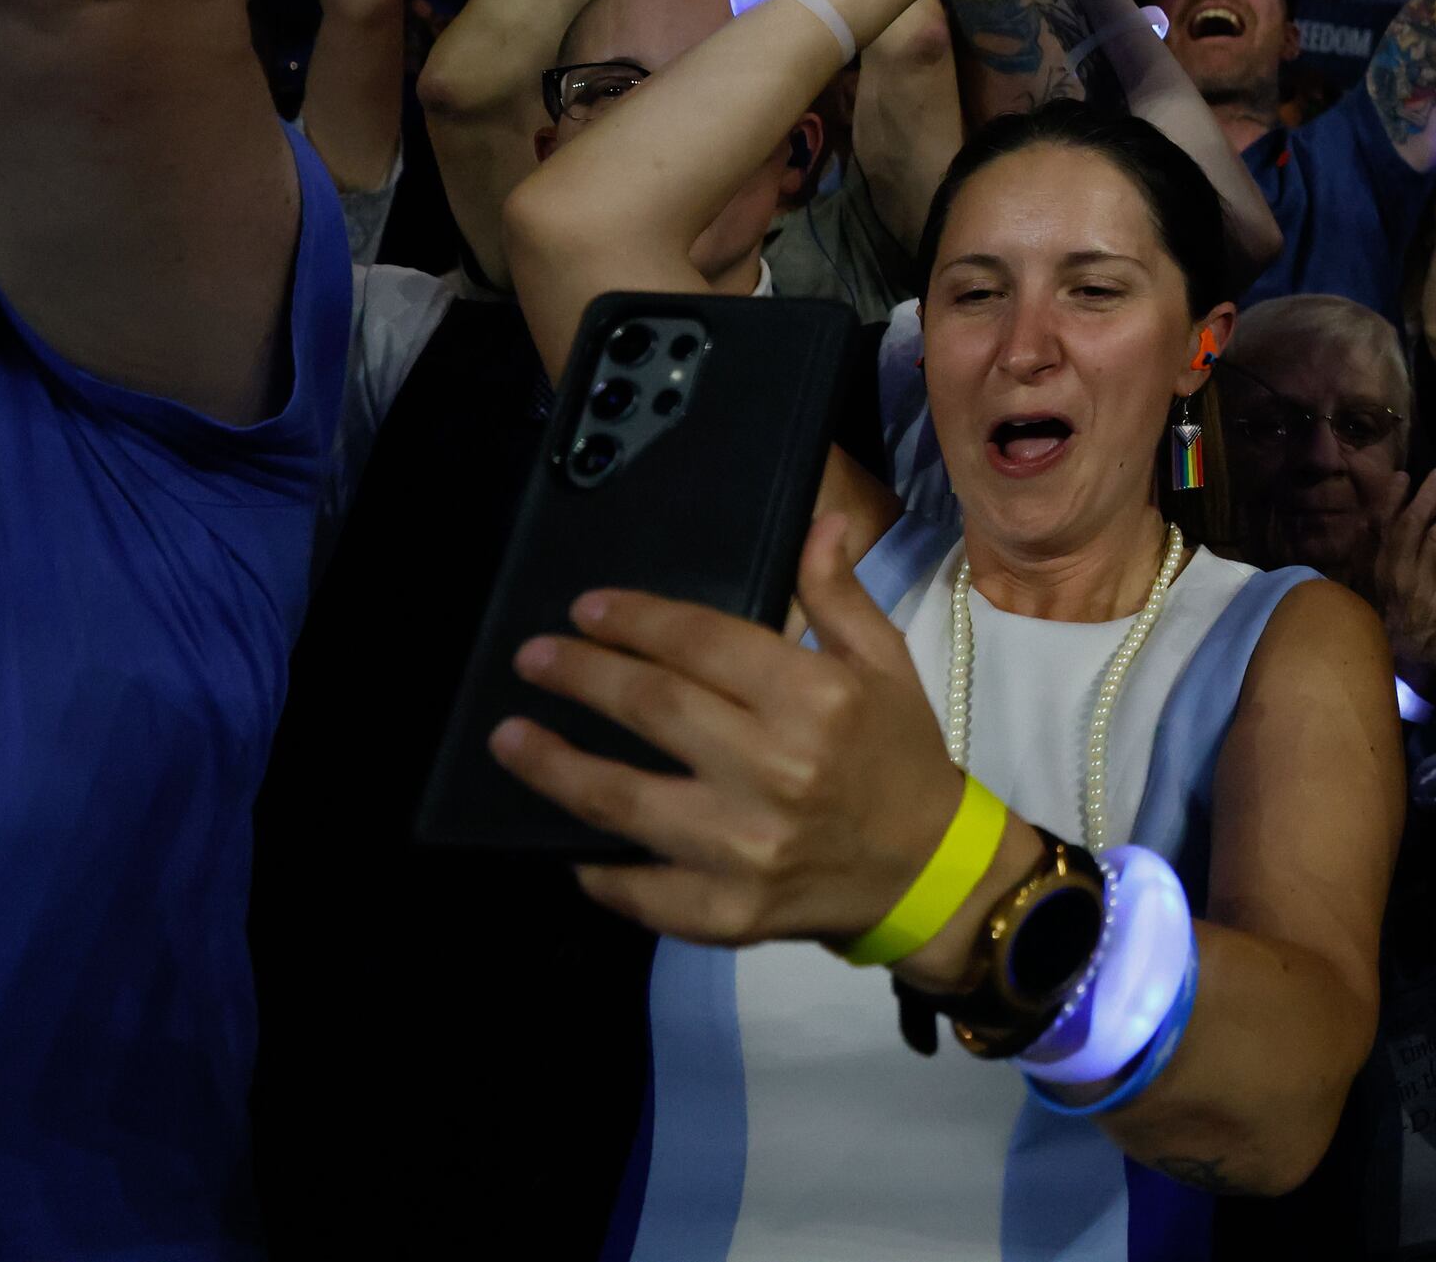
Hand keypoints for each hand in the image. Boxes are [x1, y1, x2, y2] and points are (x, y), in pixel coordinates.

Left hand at [493, 515, 995, 968]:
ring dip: (555, 765)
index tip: (586, 609)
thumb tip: (818, 524)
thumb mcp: (885, 664)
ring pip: (623, 800)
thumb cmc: (900, 754)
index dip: (636, 621)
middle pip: (652, 708)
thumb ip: (839, 595)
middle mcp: (778, 769)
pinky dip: (596, 864)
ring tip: (510, 738)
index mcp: (818, 698)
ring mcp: (747, 847)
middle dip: (581, 675)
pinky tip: (561, 835)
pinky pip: (638, 886)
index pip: (703, 643)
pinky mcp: (727, 910)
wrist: (925, 869)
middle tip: (533, 658)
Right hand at [1375, 467, 1435, 707]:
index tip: (1404, 476)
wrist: (1405, 682)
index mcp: (1374, 573)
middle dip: (1427, 497)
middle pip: (1410, 527)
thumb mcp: (1375, 596)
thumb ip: (1378, 563)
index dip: (1391, 500)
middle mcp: (1392, 578)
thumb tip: (1373, 528)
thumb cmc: (1391, 634)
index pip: (1381, 528)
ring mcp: (1417, 593)